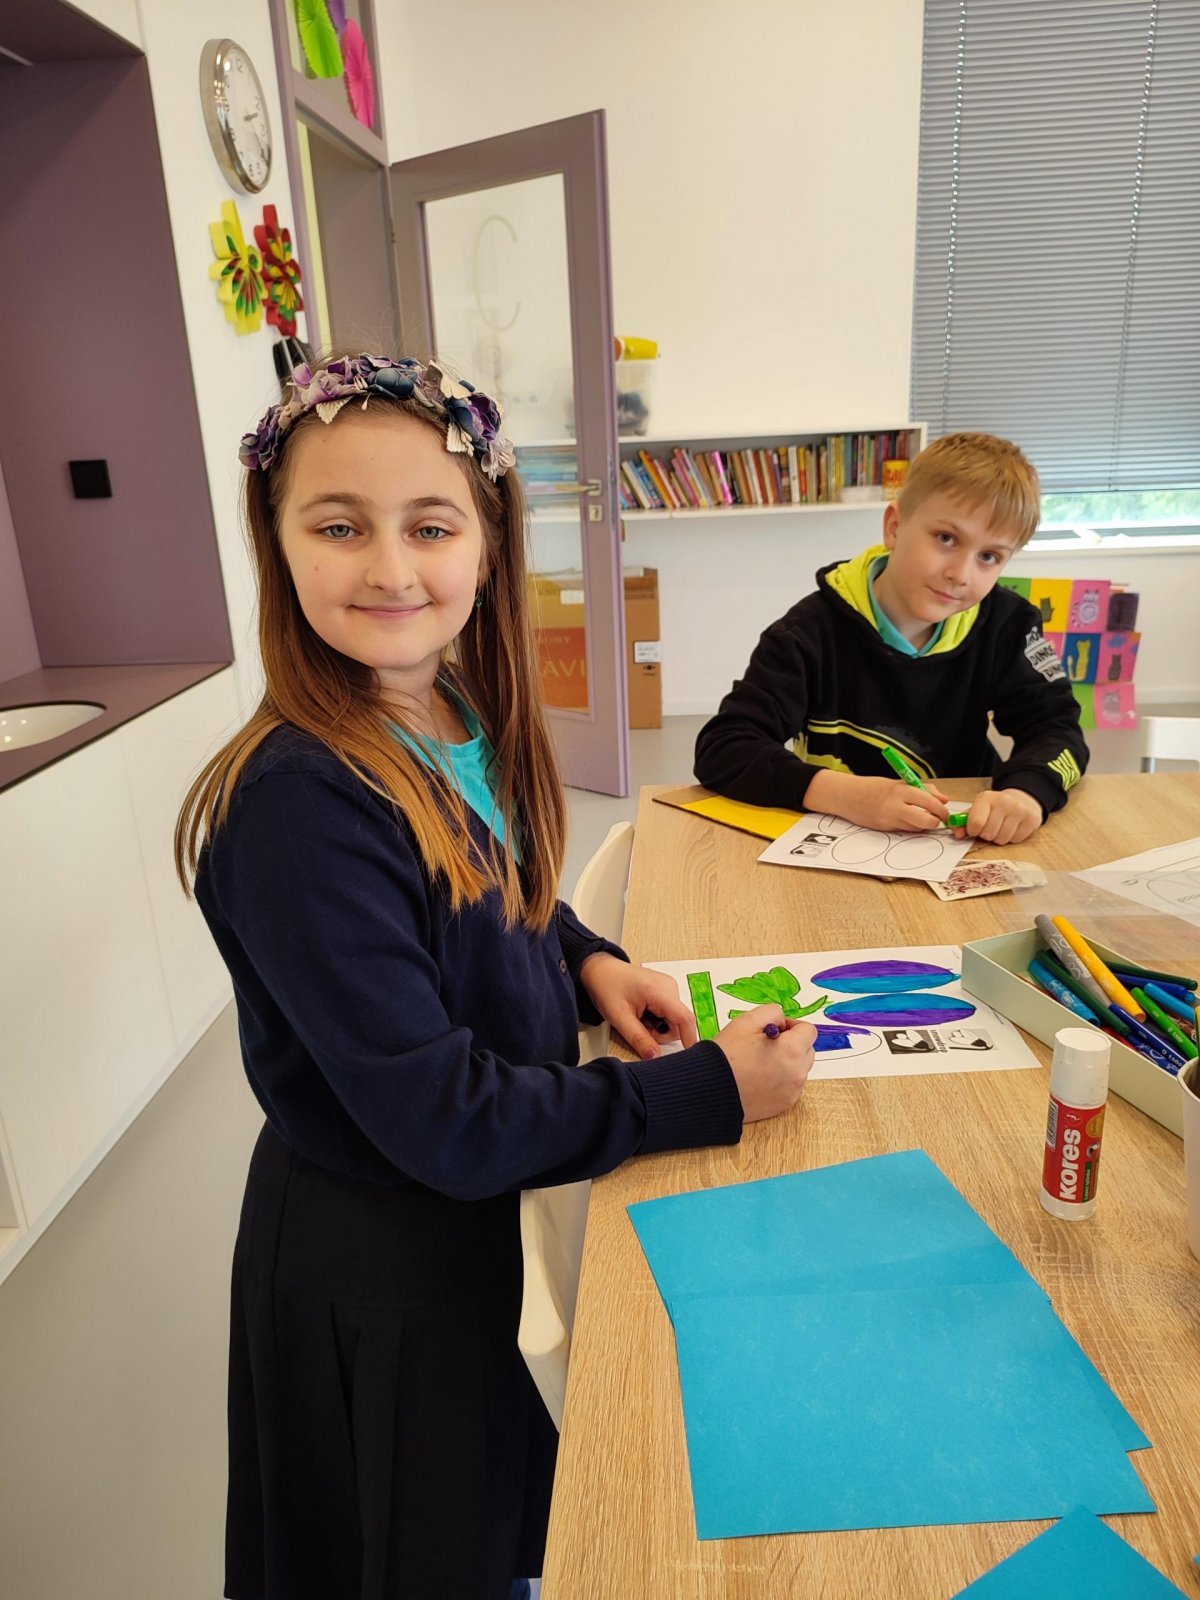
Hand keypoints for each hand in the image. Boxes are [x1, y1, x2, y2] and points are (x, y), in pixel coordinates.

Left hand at [578, 954, 698, 1060]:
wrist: (599, 969)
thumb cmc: (606, 987)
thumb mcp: (619, 1018)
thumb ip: (639, 1039)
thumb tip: (655, 1057)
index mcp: (660, 991)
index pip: (685, 1019)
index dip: (689, 1039)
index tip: (685, 1057)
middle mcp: (670, 987)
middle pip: (678, 1022)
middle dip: (660, 1033)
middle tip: (638, 1028)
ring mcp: (668, 987)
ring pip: (672, 1019)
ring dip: (656, 1027)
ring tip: (637, 1018)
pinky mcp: (665, 989)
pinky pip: (668, 1012)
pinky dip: (656, 1018)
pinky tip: (641, 1012)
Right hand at [713, 1006, 815, 1121]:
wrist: (709, 1089)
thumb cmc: (727, 1055)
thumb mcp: (747, 1021)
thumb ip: (772, 1013)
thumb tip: (782, 1022)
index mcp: (792, 1050)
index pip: (809, 1031)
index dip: (791, 1026)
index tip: (775, 1029)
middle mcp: (797, 1073)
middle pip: (807, 1050)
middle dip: (792, 1043)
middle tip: (766, 1045)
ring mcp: (792, 1091)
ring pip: (800, 1069)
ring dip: (788, 1062)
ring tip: (761, 1062)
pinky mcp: (785, 1104)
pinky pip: (792, 1085)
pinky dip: (782, 1079)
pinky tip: (760, 1077)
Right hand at [804, 768, 949, 832]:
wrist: (846, 795)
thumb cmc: (873, 787)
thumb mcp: (898, 783)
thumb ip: (923, 790)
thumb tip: (944, 799)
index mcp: (901, 790)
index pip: (930, 802)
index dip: (942, 810)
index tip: (945, 812)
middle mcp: (896, 806)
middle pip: (926, 820)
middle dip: (935, 822)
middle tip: (937, 819)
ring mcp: (889, 819)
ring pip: (916, 828)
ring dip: (923, 825)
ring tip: (919, 817)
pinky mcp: (884, 828)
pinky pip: (905, 830)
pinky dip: (910, 827)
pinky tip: (905, 820)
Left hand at [963, 788, 1042, 845]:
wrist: (1022, 799)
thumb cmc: (995, 808)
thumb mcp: (977, 810)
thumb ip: (963, 822)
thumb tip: (957, 835)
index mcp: (986, 797)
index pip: (976, 822)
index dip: (973, 831)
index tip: (974, 830)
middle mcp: (1004, 801)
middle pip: (988, 834)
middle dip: (986, 835)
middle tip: (990, 827)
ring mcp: (1019, 810)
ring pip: (1002, 839)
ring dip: (999, 838)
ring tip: (1001, 828)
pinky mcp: (1032, 819)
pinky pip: (1015, 840)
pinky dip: (1012, 838)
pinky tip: (1013, 828)